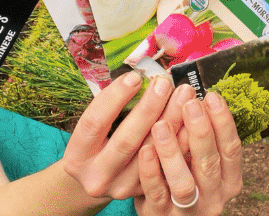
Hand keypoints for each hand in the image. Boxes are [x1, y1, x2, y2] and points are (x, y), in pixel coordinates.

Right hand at [63, 71, 175, 199]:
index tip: (135, 76)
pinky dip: (181, 140)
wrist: (99, 178)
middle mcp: (97, 175)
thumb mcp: (95, 126)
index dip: (115, 97)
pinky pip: (167, 164)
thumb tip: (140, 76)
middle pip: (125, 140)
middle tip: (164, 83)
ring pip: (151, 153)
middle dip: (148, 108)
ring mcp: (121, 187)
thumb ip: (111, 105)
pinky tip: (191, 120)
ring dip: (170, 121)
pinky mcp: (144, 193)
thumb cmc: (98, 141)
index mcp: (77, 155)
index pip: (94, 122)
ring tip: (184, 96)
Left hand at [134, 92, 242, 215]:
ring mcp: (187, 209)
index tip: (211, 96)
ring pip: (183, 182)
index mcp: (227, 179)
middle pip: (209, 163)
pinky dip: (150, 171)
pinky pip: (155, 193)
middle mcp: (212, 196)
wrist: (166, 214)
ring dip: (172, 152)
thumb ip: (197, 133)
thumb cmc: (184, 173)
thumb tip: (190, 94)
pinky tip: (144, 149)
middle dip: (200, 131)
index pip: (231, 149)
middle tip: (189, 103)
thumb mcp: (198, 156)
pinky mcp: (160, 214)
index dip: (223, 122)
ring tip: (161, 124)